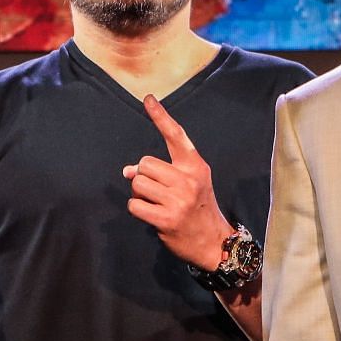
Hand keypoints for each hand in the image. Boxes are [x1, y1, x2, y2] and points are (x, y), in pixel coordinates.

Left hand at [122, 94, 231, 269]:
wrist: (213, 242)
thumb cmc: (197, 208)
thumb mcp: (189, 183)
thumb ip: (162, 172)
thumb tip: (127, 171)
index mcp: (196, 166)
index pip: (176, 136)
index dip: (160, 117)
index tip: (148, 99)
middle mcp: (188, 180)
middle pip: (144, 164)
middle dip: (143, 177)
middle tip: (158, 192)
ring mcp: (178, 200)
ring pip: (137, 183)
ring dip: (140, 194)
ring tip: (156, 204)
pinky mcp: (166, 219)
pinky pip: (135, 205)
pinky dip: (138, 209)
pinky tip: (152, 215)